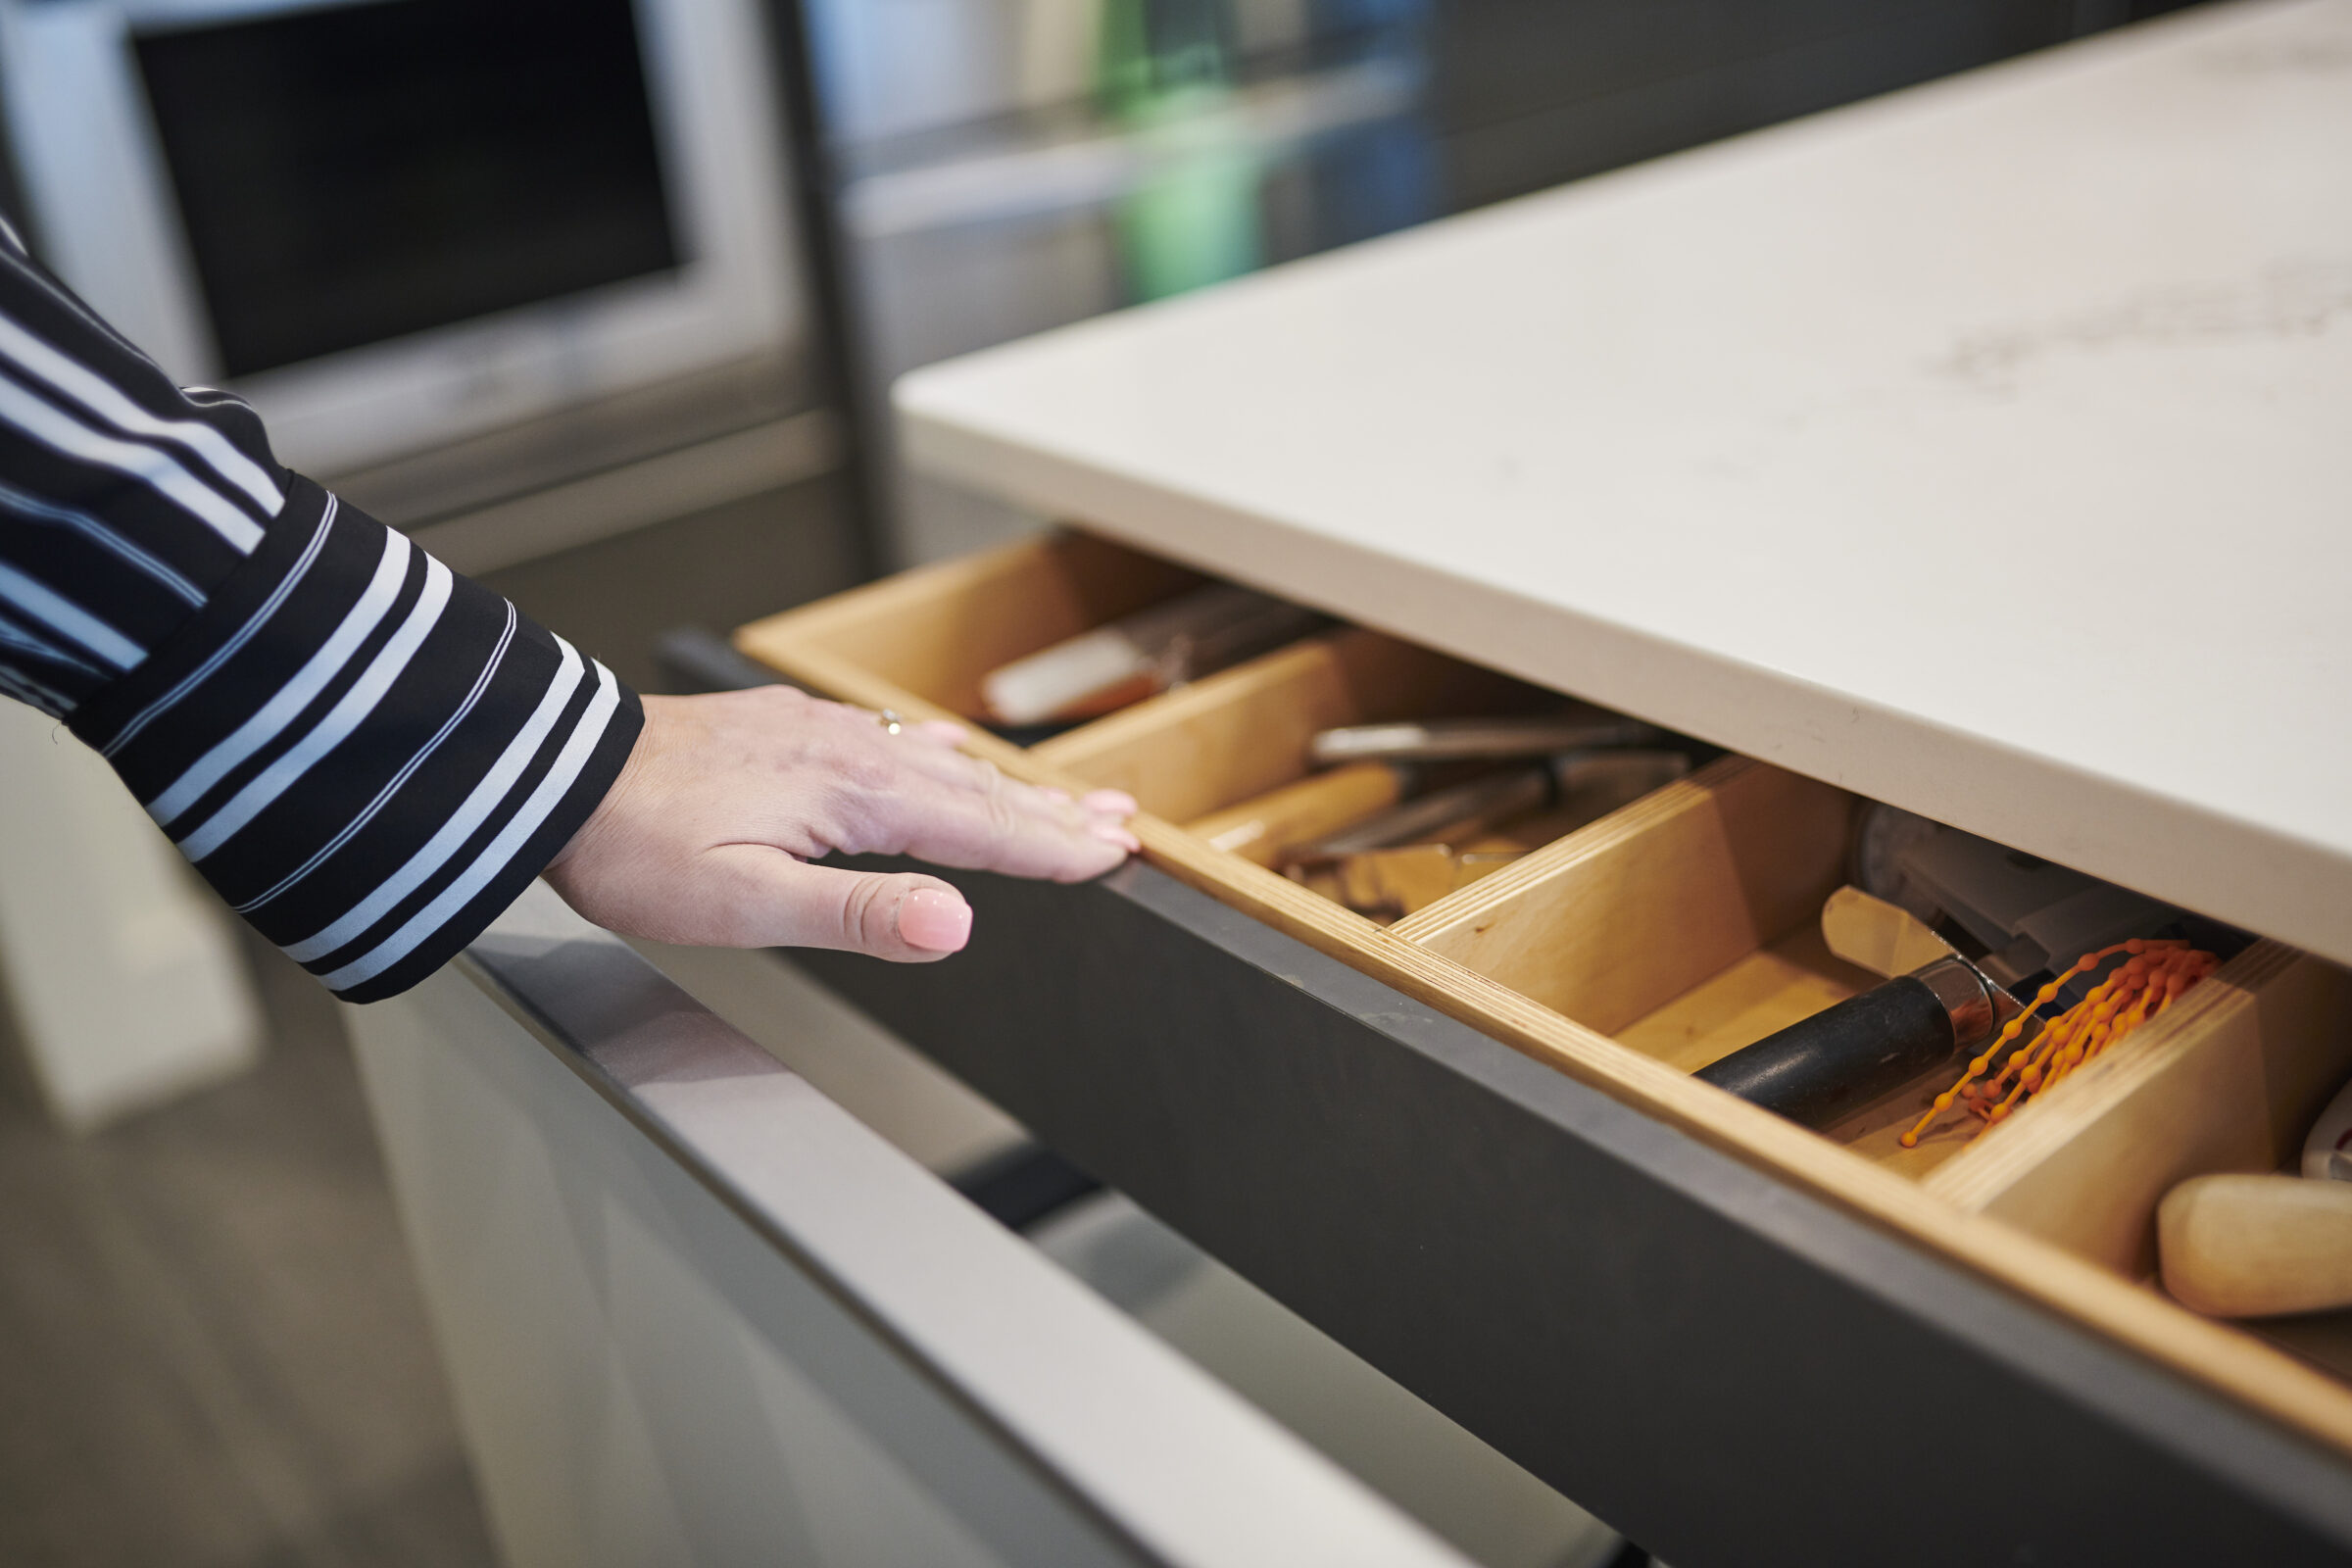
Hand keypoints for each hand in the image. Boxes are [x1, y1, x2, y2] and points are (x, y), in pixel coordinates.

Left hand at [545, 687, 1138, 961]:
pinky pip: (886, 739)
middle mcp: (846, 753)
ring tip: (1061, 797)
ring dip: (1006, 784)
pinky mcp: (783, 729)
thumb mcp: (744, 904)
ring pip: (935, 762)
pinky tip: (938, 748)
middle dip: (1052, 812)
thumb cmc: (634, 847)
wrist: (551, 773)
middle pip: (974, 790)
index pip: (978, 830)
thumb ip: (857, 913)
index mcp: (851, 797)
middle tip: (1122, 825)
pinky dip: (938, 754)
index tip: (1115, 856)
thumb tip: (956, 923)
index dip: (1050, 848)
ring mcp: (815, 734)